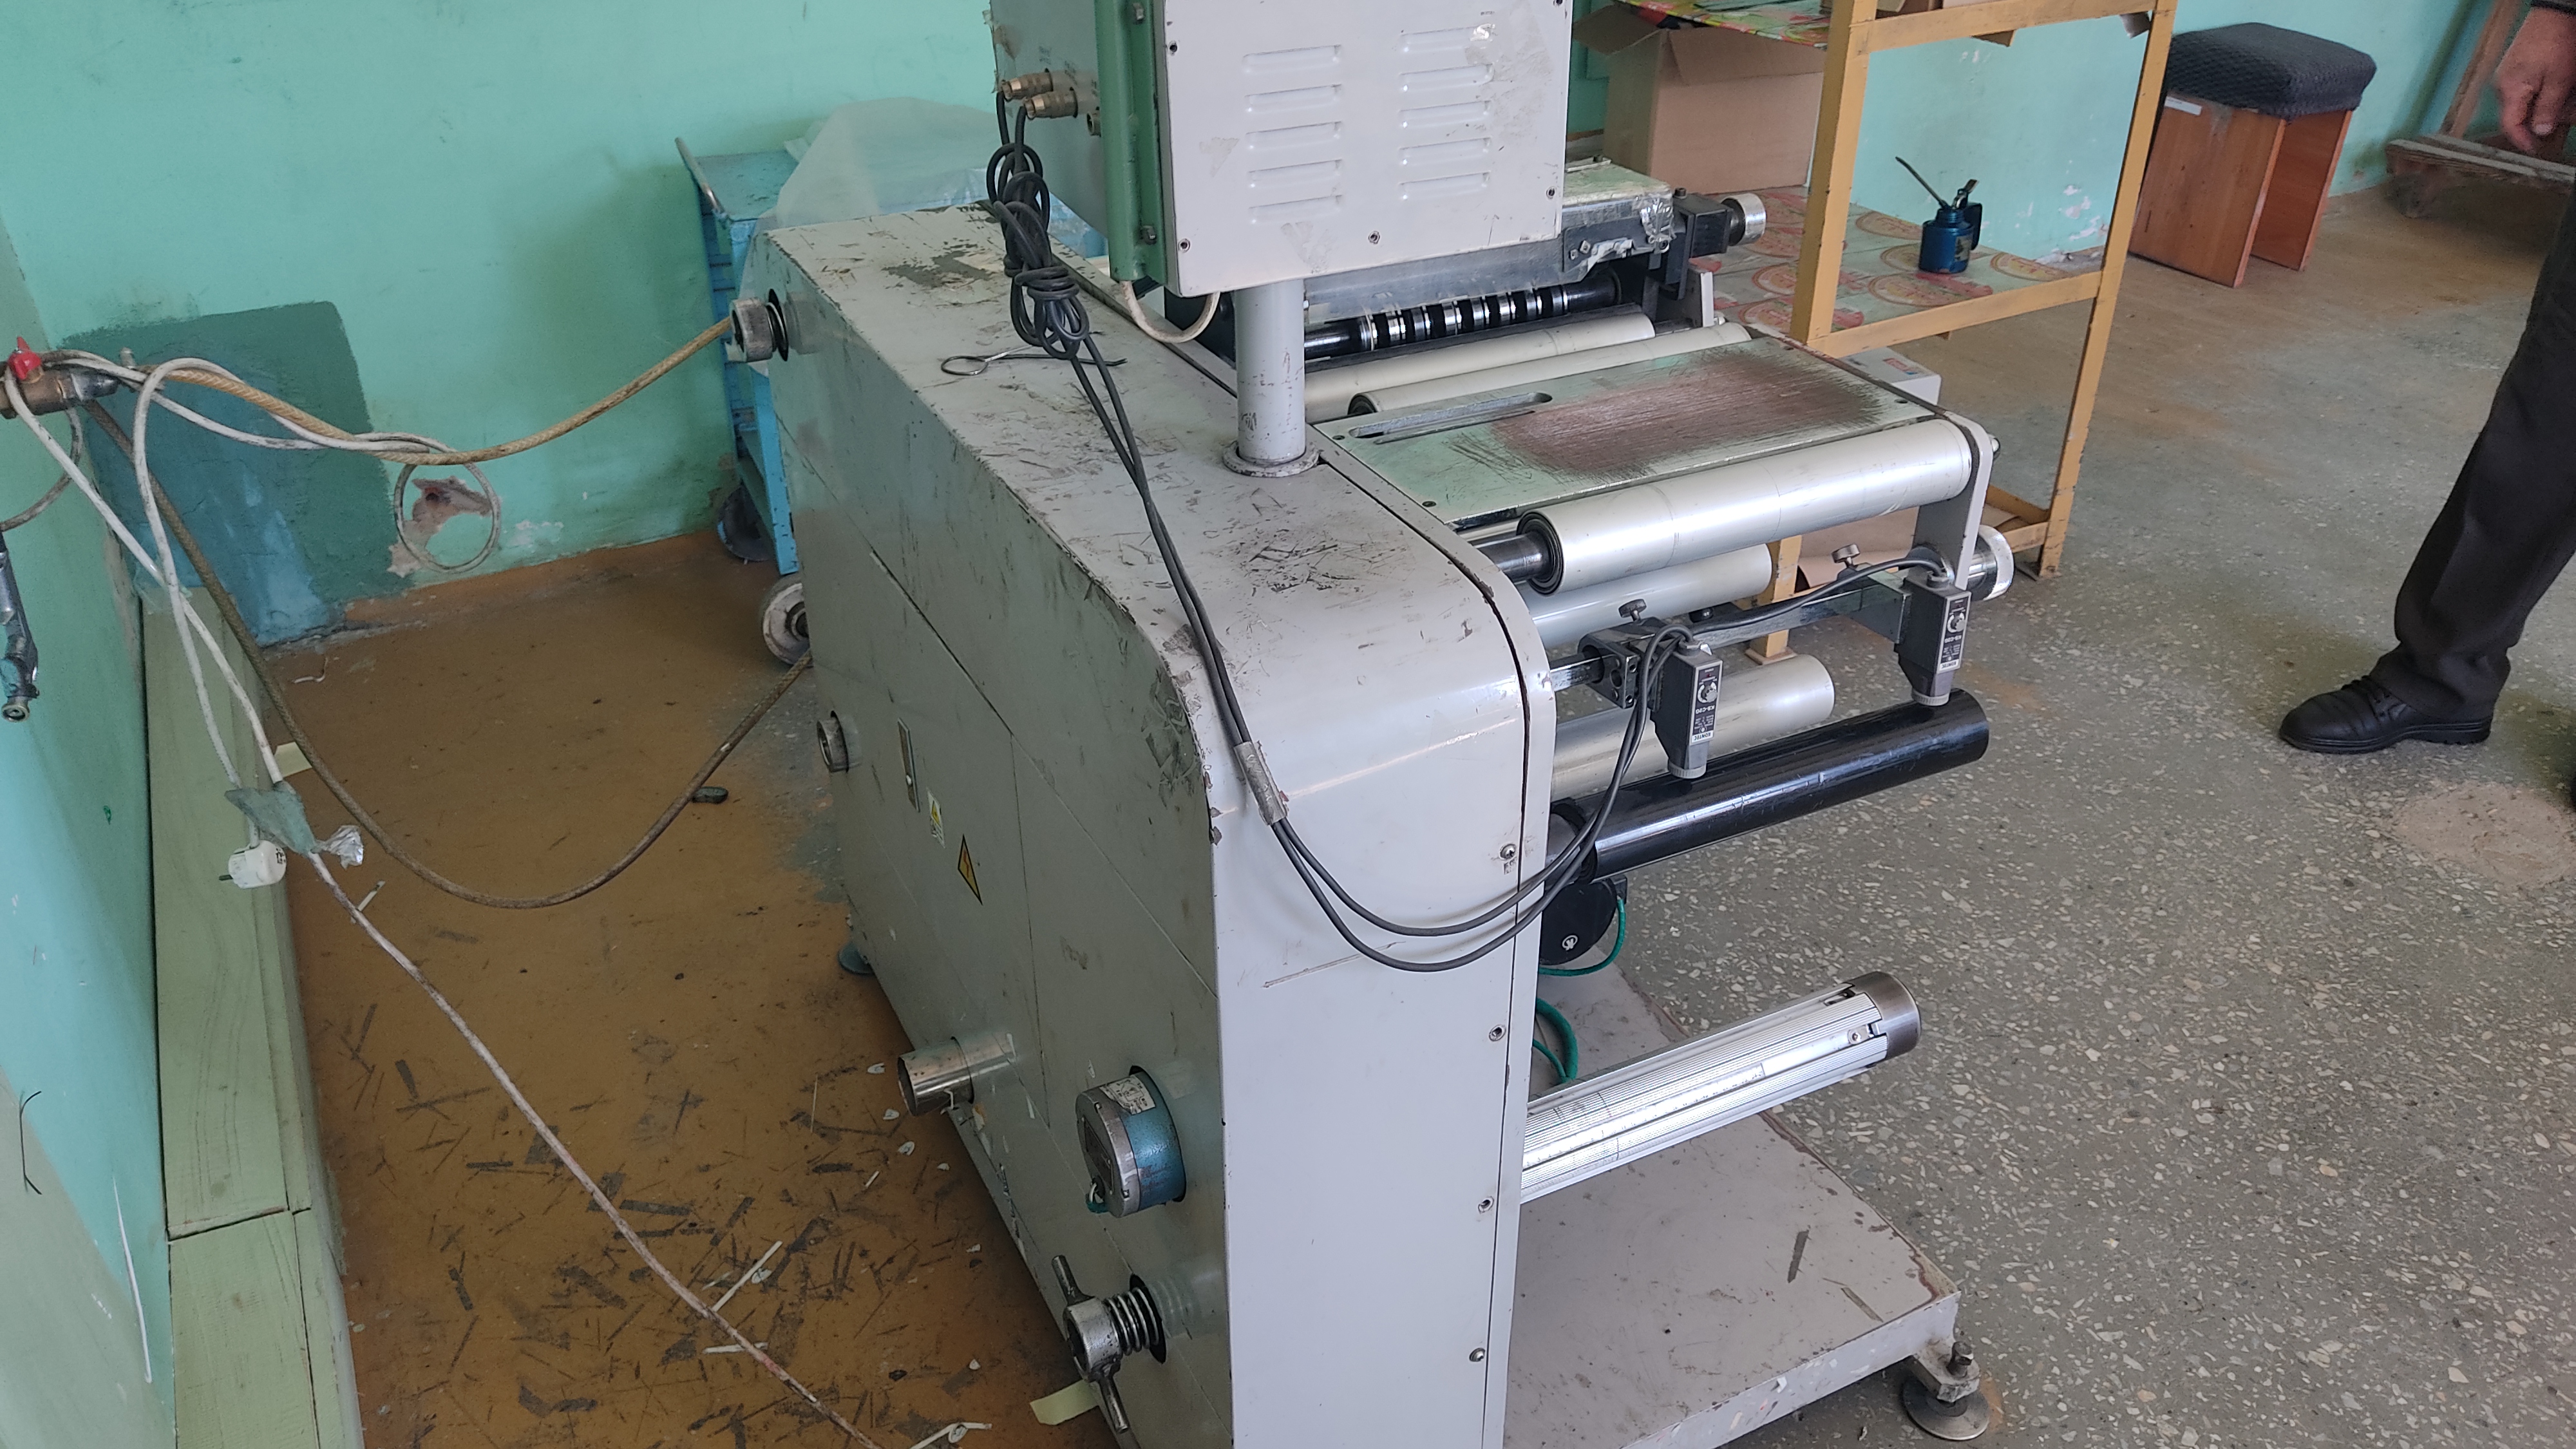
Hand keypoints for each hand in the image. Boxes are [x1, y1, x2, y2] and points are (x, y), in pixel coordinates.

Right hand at [2498, 7, 2575, 153]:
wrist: (2555, 12)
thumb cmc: (2557, 43)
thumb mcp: (2559, 80)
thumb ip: (2548, 108)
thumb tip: (2539, 131)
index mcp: (2510, 90)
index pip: (2510, 125)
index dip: (2522, 141)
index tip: (2535, 150)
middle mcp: (2503, 84)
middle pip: (2518, 114)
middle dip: (2541, 119)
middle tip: (2565, 118)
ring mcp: (2508, 74)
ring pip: (2524, 101)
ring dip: (2544, 105)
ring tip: (2566, 96)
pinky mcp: (2515, 66)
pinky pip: (2526, 88)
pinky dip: (2542, 92)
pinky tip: (2558, 86)